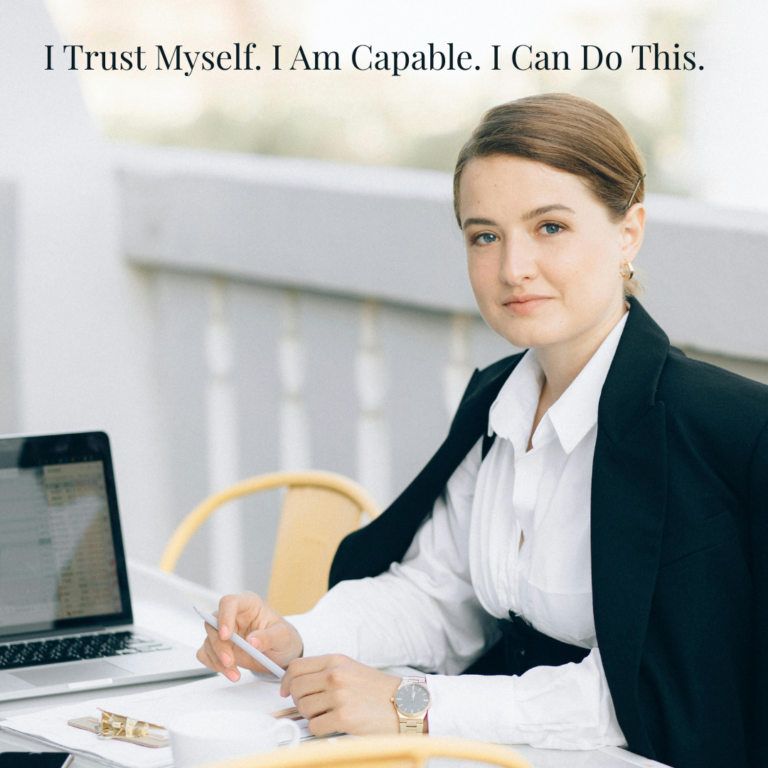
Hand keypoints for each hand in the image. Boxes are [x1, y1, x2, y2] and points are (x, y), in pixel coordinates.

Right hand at [196, 591, 303, 681]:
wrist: (282, 654)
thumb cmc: (284, 638)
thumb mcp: (283, 636)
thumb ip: (268, 637)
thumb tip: (251, 641)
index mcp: (249, 604)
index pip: (229, 602)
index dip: (224, 617)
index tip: (227, 636)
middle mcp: (234, 615)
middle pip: (213, 623)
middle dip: (219, 646)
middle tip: (230, 662)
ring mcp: (225, 631)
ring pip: (208, 640)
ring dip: (217, 659)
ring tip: (234, 674)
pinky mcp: (221, 646)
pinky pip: (206, 652)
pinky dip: (212, 664)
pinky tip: (227, 671)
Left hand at [279, 654, 400, 735]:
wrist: (405, 704)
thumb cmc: (379, 690)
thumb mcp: (351, 669)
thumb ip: (325, 672)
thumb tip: (296, 682)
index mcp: (336, 661)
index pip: (296, 667)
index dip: (286, 681)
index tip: (286, 691)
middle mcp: (335, 675)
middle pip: (295, 688)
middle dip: (298, 701)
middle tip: (312, 706)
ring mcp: (339, 695)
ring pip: (303, 709)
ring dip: (312, 716)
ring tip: (328, 715)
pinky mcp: (344, 717)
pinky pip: (314, 727)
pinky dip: (320, 729)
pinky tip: (335, 724)